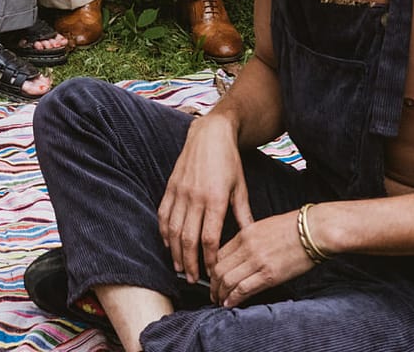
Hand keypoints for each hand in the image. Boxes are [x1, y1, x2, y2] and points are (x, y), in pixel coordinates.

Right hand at [157, 114, 251, 284]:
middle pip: (188, 239)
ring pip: (173, 229)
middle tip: (193, 280)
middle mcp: (195, 197)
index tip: (212, 273)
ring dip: (175, 252)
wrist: (209, 134)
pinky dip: (164, 232)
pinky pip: (163, 214)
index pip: (209, 238)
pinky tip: (168, 244)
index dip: (209, 259)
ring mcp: (180, 192)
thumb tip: (250, 237)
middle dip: (190, 263)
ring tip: (179, 268)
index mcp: (215, 199)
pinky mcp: (170, 186)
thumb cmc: (229, 161)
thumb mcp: (240, 187)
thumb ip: (243, 214)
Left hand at [209, 212, 311, 307]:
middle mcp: (247, 247)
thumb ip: (251, 239)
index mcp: (245, 233)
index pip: (219, 254)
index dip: (213, 269)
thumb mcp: (266, 226)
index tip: (214, 278)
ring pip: (227, 280)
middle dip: (212, 285)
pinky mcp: (269, 275)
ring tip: (220, 302)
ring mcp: (257, 261)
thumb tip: (243, 254)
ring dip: (220, 294)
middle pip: (218, 268)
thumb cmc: (297, 227)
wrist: (316, 229)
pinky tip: (230, 304)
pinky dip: (233, 299)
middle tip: (213, 294)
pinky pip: (243, 289)